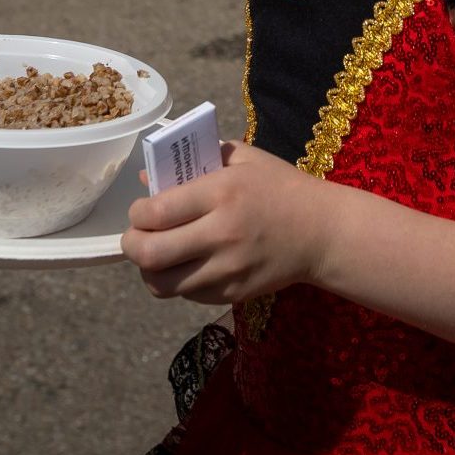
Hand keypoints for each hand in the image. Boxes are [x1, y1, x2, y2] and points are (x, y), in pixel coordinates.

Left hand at [123, 141, 326, 304]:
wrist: (323, 232)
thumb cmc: (281, 186)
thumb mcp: (244, 159)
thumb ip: (196, 161)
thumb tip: (147, 178)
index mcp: (222, 193)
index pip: (157, 212)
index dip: (137, 214)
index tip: (140, 210)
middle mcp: (221, 234)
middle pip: (150, 254)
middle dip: (132, 245)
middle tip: (136, 237)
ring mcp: (227, 270)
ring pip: (162, 284)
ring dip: (149, 270)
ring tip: (156, 255)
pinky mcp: (232, 294)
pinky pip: (187, 295)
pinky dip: (177, 282)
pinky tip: (186, 265)